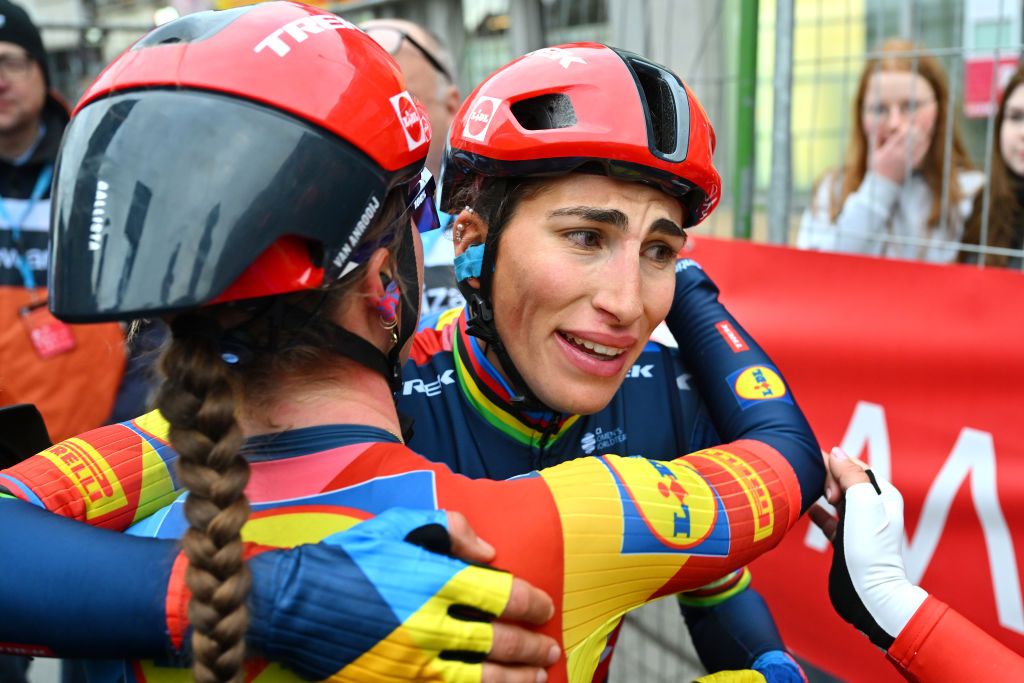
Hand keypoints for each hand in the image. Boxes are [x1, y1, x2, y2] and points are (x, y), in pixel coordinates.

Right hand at [246, 508, 559, 681]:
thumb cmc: (345, 560)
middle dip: (532, 647)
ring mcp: (414, 663)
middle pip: (499, 642)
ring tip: (537, 676)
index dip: (531, 603)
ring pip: (482, 677)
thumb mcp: (395, 525)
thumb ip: (449, 528)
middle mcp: (430, 625)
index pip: (502, 596)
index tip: (543, 607)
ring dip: (516, 678)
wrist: (290, 604)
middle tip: (549, 648)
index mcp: (434, 581)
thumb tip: (490, 552)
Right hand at [809, 448, 927, 648]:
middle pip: (845, 479)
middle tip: (825, 494)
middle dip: (828, 478)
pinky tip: (807, 508)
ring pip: (836, 498)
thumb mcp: (863, 503)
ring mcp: (859, 525)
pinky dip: (817, 511)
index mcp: (883, 495)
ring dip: (821, 491)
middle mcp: (873, 508)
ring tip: (807, 490)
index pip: (855, 465)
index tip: (819, 471)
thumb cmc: (870, 549)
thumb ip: (850, 474)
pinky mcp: (845, 541)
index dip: (835, 463)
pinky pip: (829, 519)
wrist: (870, 594)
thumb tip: (837, 452)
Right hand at [869, 125, 929, 183]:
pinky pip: (922, 152)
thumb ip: (876, 137)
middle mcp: (898, 155)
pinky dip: (925, 144)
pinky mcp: (913, 164)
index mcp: (888, 151)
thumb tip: (879, 123)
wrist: (883, 184)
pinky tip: (925, 139)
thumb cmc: (877, 166)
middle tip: (916, 125)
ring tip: (921, 130)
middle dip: (915, 129)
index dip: (905, 127)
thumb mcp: (873, 151)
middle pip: (912, 138)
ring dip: (922, 135)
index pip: (900, 135)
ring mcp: (907, 160)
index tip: (906, 125)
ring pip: (919, 144)